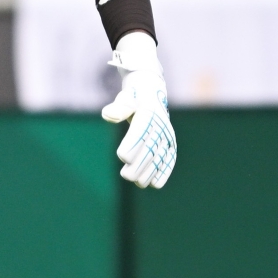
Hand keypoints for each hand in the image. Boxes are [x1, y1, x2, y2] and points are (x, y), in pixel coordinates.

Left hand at [101, 32, 176, 188]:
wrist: (151, 93)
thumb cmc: (133, 97)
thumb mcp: (126, 97)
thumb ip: (119, 107)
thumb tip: (107, 114)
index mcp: (149, 113)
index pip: (141, 131)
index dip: (132, 144)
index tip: (122, 156)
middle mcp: (161, 126)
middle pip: (150, 148)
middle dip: (139, 164)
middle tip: (125, 175)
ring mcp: (167, 136)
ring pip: (159, 157)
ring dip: (149, 172)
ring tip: (137, 182)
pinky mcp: (170, 144)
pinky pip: (169, 159)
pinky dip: (164, 172)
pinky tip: (155, 184)